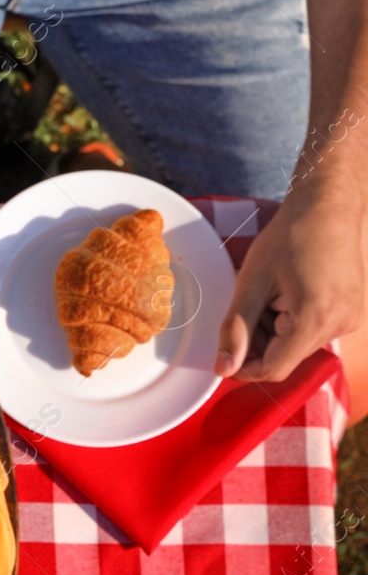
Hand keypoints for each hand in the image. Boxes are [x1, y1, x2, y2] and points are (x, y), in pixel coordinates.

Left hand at [216, 176, 367, 381]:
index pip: (273, 369)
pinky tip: (285, 293)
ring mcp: (351, 318)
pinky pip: (314, 330)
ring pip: (298, 345)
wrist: (330, 205)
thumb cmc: (290, 236)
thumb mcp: (251, 282)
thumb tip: (223, 369)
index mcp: (315, 320)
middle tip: (247, 306)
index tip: (222, 356)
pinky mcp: (352, 311)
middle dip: (257, 342)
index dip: (242, 368)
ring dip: (273, 330)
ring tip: (269, 293)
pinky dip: (292, 321)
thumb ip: (235, 329)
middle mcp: (340, 325)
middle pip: (285, 357)